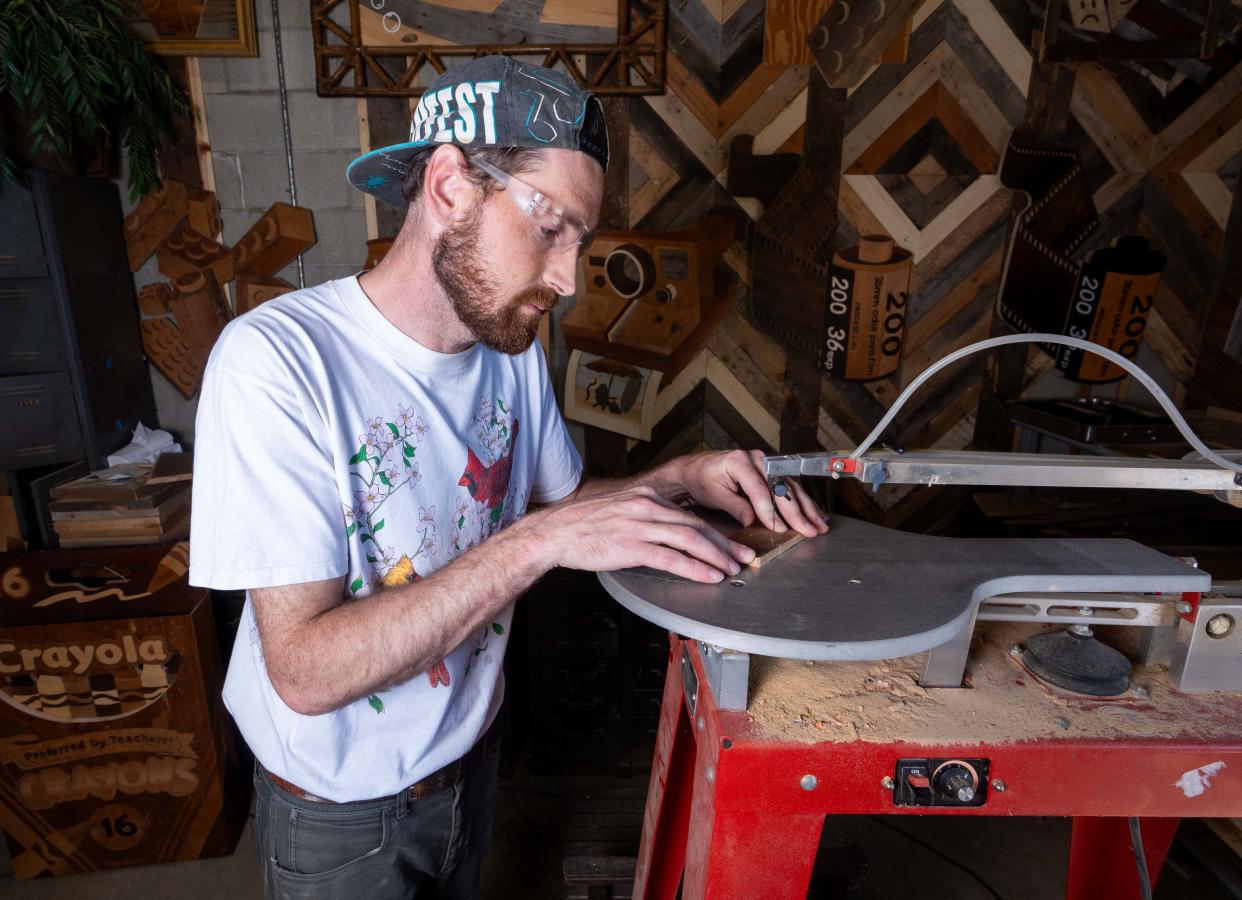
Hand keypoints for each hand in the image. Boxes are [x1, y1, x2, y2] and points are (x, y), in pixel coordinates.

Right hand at [522, 485, 756, 582]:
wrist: (556, 532)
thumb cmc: (585, 526)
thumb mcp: (620, 511)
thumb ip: (646, 518)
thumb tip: (670, 534)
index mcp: (647, 497)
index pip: (690, 515)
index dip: (715, 533)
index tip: (731, 545)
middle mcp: (647, 506)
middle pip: (696, 525)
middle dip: (724, 544)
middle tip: (743, 557)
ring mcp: (639, 525)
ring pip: (689, 539)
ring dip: (715, 556)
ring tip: (731, 569)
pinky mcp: (631, 545)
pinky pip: (671, 557)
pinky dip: (695, 567)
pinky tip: (708, 576)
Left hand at [674, 449, 827, 536]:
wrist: (696, 468)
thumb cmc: (702, 479)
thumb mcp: (715, 495)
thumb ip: (736, 508)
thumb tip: (754, 522)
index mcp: (740, 461)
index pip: (760, 490)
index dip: (771, 512)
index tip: (780, 529)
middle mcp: (757, 459)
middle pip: (781, 488)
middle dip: (797, 512)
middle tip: (809, 530)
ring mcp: (766, 463)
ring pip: (791, 487)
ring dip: (807, 508)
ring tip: (819, 525)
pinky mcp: (771, 470)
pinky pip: (789, 487)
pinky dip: (802, 502)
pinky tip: (814, 513)